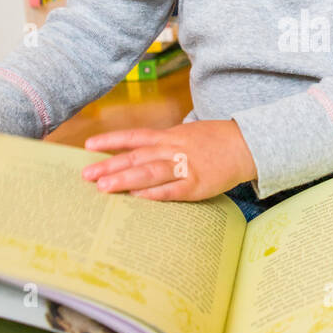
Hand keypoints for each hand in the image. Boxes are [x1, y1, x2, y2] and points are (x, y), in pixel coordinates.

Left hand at [80, 120, 256, 201]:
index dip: (111, 141)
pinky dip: (154, 194)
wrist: (246, 146)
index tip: (88, 146)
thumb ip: (163, 143)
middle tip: (86, 175)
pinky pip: (172, 190)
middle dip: (109, 166)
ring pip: (150, 172)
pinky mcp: (197, 184)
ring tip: (103, 187)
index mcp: (170, 136)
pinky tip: (136, 198)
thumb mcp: (186, 134)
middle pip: (136, 157)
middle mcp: (174, 149)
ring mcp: (185, 167)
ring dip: (125, 180)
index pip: (134, 137)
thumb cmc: (215, 142)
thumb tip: (137, 153)